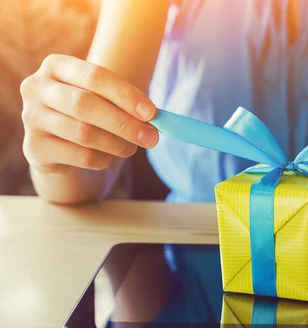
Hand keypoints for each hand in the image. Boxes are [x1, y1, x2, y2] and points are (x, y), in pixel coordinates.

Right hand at [20, 54, 158, 173]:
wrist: (62, 150)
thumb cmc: (91, 117)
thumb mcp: (106, 102)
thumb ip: (127, 105)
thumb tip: (155, 118)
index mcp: (57, 66)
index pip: (95, 76)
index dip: (125, 95)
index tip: (152, 113)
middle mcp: (37, 88)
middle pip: (86, 104)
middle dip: (124, 123)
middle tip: (152, 138)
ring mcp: (31, 118)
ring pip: (83, 132)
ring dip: (116, 144)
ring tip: (131, 148)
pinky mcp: (34, 148)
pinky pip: (79, 155)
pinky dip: (102, 159)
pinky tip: (107, 159)